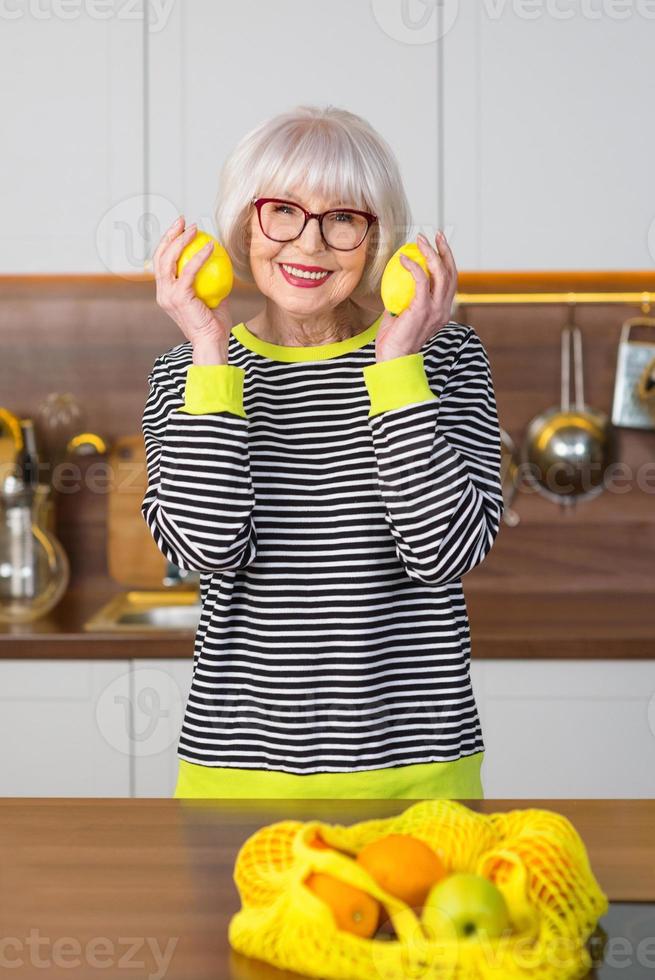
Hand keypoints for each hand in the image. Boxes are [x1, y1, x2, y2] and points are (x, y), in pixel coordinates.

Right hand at [153, 215, 232, 353]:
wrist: (212, 343)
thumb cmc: (215, 325)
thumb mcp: (213, 299)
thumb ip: (211, 283)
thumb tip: (221, 264)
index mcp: (166, 293)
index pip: (162, 263)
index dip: (169, 242)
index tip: (182, 229)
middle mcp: (163, 293)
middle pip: (160, 256)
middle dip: (170, 234)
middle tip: (183, 221)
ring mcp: (168, 295)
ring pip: (169, 260)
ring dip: (181, 240)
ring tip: (194, 228)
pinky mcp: (178, 297)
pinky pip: (189, 271)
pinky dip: (199, 256)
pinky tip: (210, 246)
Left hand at [374, 231, 457, 362]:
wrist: (393, 359)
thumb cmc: (393, 341)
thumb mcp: (400, 316)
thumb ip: (402, 300)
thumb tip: (395, 282)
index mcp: (442, 312)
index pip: (450, 282)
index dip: (446, 261)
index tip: (437, 246)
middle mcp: (443, 310)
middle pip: (451, 273)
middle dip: (445, 250)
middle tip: (435, 235)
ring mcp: (436, 309)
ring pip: (441, 273)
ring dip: (431, 252)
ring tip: (420, 240)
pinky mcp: (423, 309)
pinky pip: (422, 280)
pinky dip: (413, 266)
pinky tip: (402, 258)